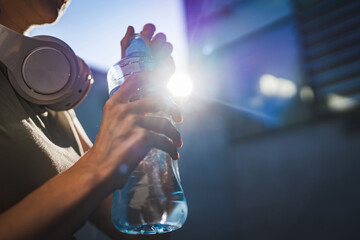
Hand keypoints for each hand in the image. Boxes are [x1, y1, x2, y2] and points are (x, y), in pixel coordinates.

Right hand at [88, 72, 181, 189]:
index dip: (152, 76)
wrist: (99, 170)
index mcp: (115, 104)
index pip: (135, 81)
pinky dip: (172, 149)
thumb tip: (149, 111)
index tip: (166, 79)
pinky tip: (174, 154)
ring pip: (165, 123)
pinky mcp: (142, 138)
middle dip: (173, 108)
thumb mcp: (111, 123)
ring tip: (177, 143)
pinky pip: (165, 141)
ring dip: (175, 134)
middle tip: (178, 118)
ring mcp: (133, 123)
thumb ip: (125, 113)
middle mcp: (124, 110)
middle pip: (158, 100)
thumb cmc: (107, 149)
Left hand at [121, 24, 174, 80]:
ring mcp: (162, 57)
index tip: (147, 31)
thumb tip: (131, 27)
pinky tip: (160, 66)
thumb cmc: (129, 70)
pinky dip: (166, 62)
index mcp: (144, 41)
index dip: (149, 29)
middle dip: (158, 39)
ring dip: (163, 48)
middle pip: (161, 37)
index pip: (149, 29)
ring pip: (168, 47)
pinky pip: (170, 61)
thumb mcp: (126, 54)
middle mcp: (155, 47)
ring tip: (157, 55)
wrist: (136, 88)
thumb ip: (127, 41)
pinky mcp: (168, 67)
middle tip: (153, 43)